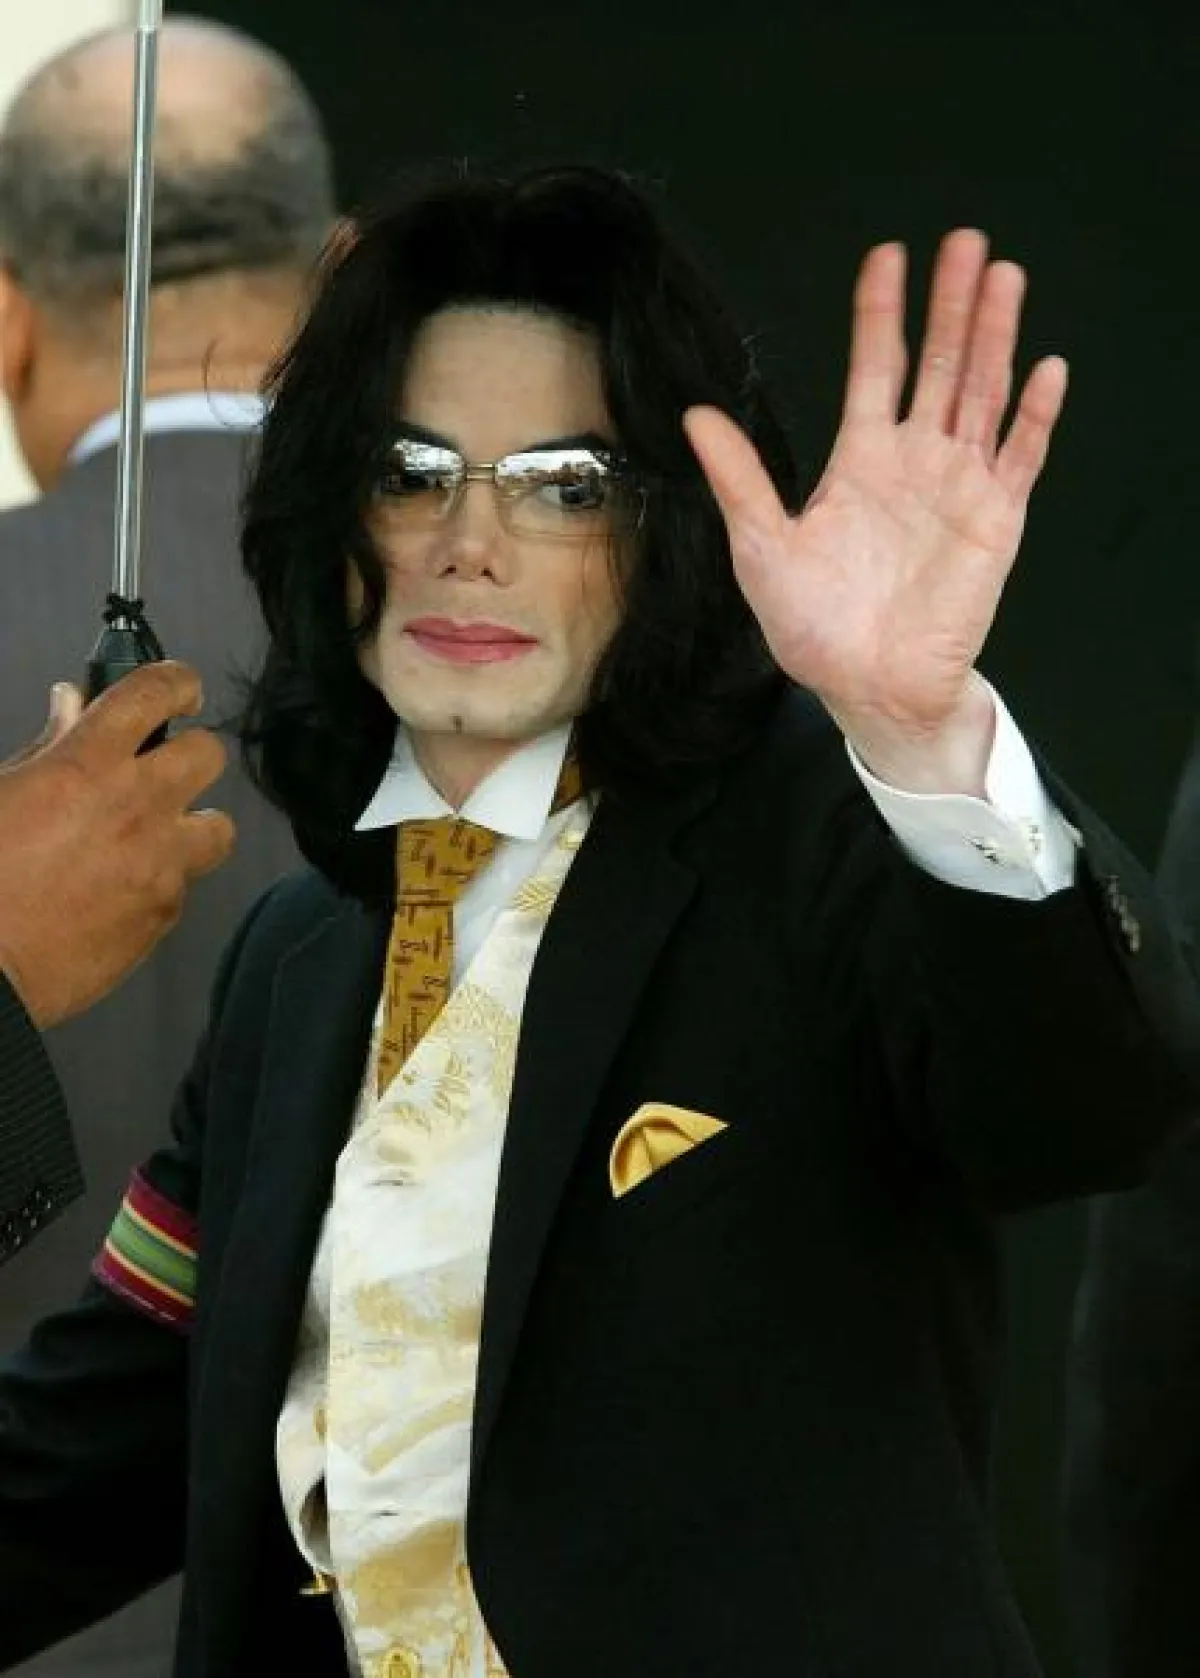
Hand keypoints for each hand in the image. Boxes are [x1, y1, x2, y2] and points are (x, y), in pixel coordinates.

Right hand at [0, 661, 234, 1026]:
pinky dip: (164, 879)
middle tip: (164, 768)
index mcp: (87, 763)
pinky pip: (186, 882)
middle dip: (190, 753)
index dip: (177, 680)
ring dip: (194, 824)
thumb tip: (72, 704)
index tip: (183, 688)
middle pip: (209, 754)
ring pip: (219, 825)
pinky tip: (125, 889)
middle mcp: (138, 804)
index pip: (154, 692)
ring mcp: (159, 861)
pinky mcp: (164, 911)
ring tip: (160, 836)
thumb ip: (46, 747)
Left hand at [684, 229, 1067, 792]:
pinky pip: (1020, 457)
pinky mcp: (994, 520)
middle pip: (938, 365)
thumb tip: (697, 417)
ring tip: (1003, 277)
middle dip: (951, 304)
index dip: (880, 313)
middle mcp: (913, 462)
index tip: (887, 258)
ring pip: (981, 393)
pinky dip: (1034, 415)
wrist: (868, 686)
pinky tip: (1044, 369)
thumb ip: (739, 477)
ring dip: (993, 336)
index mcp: (859, 461)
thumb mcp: (761, 546)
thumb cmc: (815, 626)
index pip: (874, 369)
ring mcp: (958, 486)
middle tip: (965, 243)